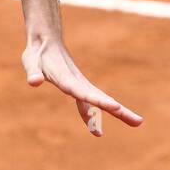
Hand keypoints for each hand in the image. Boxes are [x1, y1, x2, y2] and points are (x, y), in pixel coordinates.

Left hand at [22, 37, 142, 135]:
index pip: (85, 92)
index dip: (99, 101)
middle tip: (138, 122)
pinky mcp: (78, 86)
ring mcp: (80, 84)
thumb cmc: (37, 53)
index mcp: (67, 79)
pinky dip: (93, 115)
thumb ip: (33, 72)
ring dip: (118, 112)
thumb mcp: (30, 62)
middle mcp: (78, 82)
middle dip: (119, 111)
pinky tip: (95, 129)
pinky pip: (88, 102)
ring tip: (137, 122)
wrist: (46, 40)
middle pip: (101, 98)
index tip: (115, 107)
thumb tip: (34, 82)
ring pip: (100, 100)